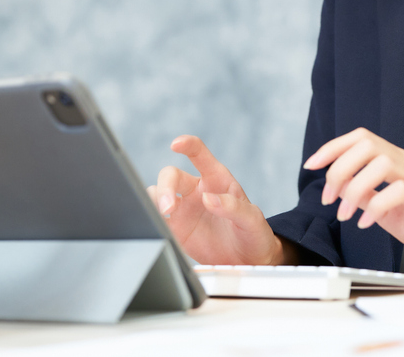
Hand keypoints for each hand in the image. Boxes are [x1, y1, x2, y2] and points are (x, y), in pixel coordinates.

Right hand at [148, 135, 294, 265]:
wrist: (247, 259)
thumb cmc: (252, 232)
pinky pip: (156, 217)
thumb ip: (233, 207)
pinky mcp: (175, 227)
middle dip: (165, 187)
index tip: (176, 144)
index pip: (200, 154)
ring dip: (155, 200)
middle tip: (168, 207)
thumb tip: (208, 199)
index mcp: (217, 179)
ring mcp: (183, 208)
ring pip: (157, 193)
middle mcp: (196, 190)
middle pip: (170, 175)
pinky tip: (155, 225)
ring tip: (162, 215)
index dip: (188, 145)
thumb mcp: (251, 219)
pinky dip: (150, 218)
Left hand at [305, 127, 403, 274]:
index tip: (312, 165)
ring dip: (354, 189)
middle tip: (329, 198)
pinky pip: (399, 191)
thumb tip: (336, 185)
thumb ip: (363, 193)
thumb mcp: (384, 207)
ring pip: (381, 163)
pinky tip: (367, 223)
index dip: (332, 147)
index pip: (362, 138)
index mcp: (398, 162)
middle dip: (339, 168)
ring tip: (347, 214)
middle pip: (367, 144)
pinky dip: (376, 206)